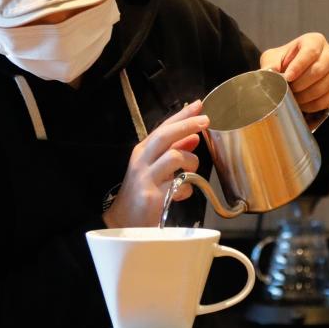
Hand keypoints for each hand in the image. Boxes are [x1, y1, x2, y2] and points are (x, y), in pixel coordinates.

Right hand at [103, 101, 207, 227]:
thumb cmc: (142, 193)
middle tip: (205, 120)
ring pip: (175, 157)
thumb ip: (174, 151)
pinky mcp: (152, 196)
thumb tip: (194, 137)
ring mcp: (146, 178)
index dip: (181, 115)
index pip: (163, 127)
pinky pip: (179, 185)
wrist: (123, 222)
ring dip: (190, 163)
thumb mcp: (157, 168)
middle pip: (165, 135)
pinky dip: (186, 188)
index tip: (198, 104)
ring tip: (190, 172)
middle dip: (187, 125)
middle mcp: (142, 161)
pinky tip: (181, 194)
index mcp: (143, 152)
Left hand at [260, 32, 328, 113]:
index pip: (310, 52)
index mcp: (315, 41)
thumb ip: (270, 63)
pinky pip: (327, 100)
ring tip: (293, 98)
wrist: (301, 74)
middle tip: (287, 91)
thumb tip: (270, 73)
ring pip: (323, 87)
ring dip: (304, 97)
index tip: (287, 78)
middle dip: (300, 85)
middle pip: (318, 71)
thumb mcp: (274, 58)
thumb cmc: (286, 62)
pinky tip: (302, 104)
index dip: (298, 66)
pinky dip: (312, 105)